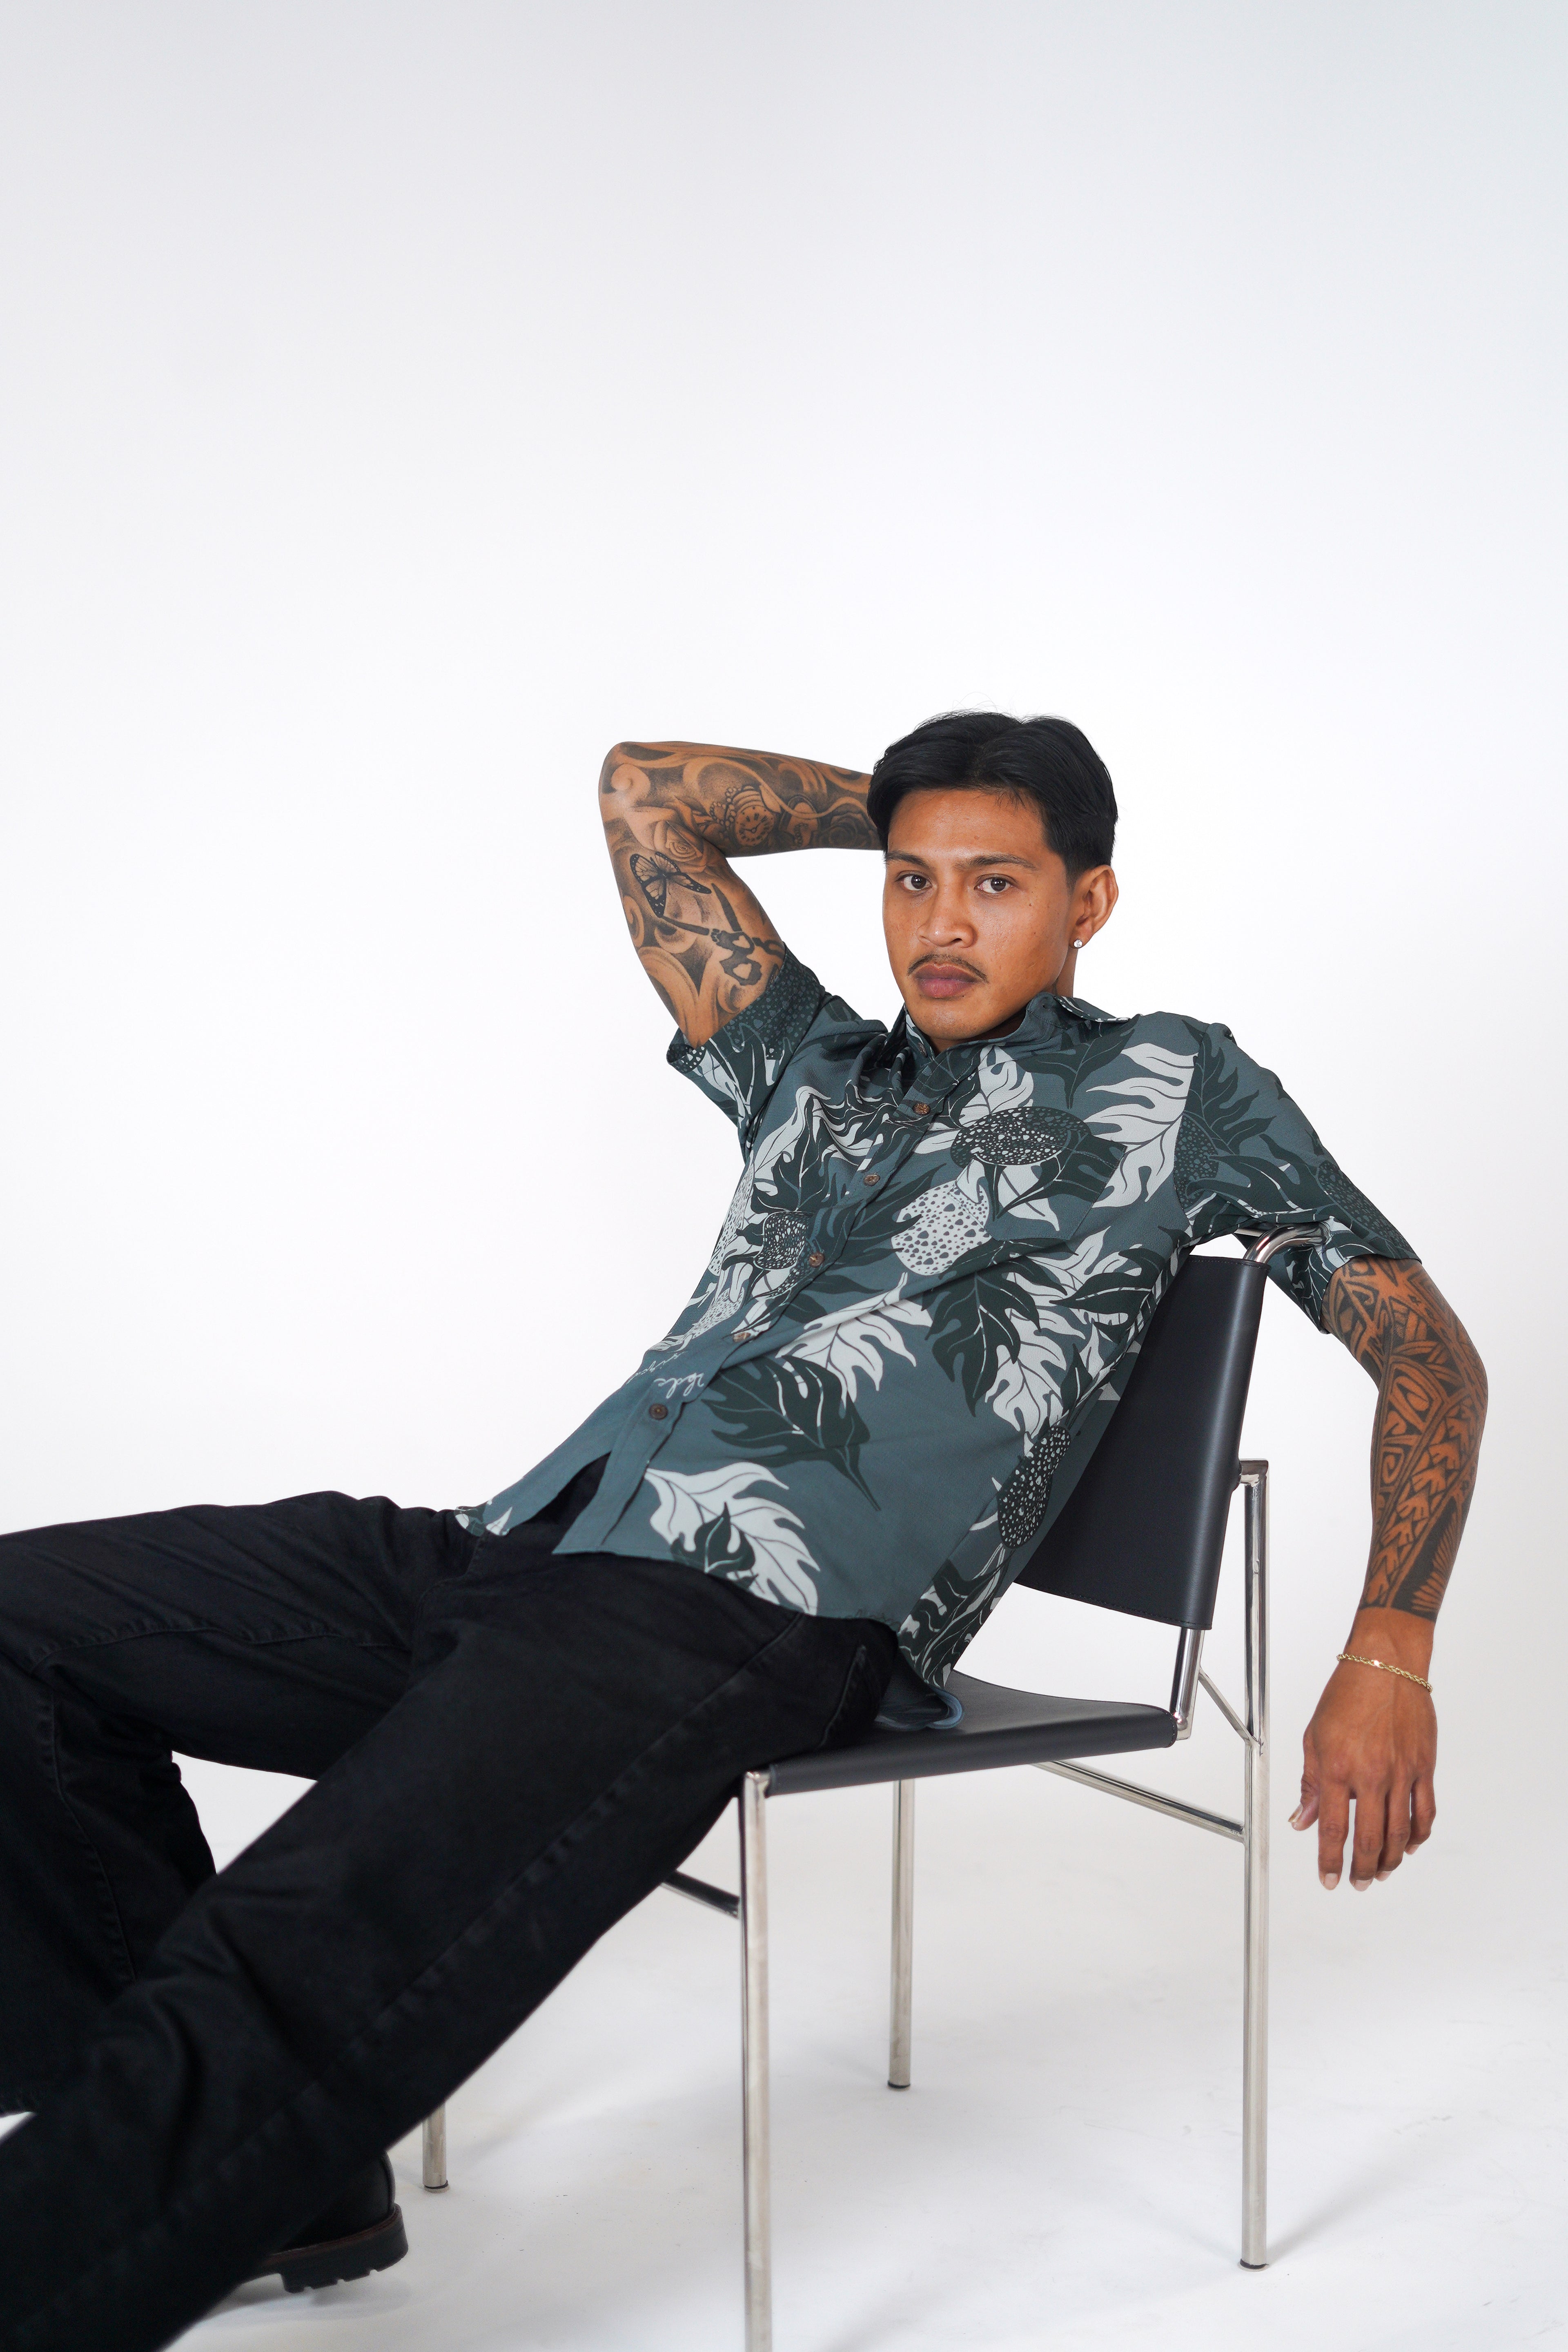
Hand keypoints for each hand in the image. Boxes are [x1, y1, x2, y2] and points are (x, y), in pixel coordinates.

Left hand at [1292, 1630, 1436, 1889]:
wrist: (1386, 1664)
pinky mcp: (1424, 1767)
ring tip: (1382, 1872)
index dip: (1329, 1861)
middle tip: (1358, 1884)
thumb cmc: (1347, 1695)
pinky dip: (1418, 1835)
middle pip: (1370, 1839)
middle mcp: (1371, 1775)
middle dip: (1362, 1869)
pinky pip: (1425, 1811)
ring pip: (1400, 1832)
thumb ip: (1310, 1782)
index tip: (1328, 1880)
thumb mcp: (1314, 1737)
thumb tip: (1301, 1819)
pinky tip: (1410, 1846)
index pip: (1333, 1828)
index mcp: (1338, 1768)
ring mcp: (1401, 1772)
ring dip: (1391, 1860)